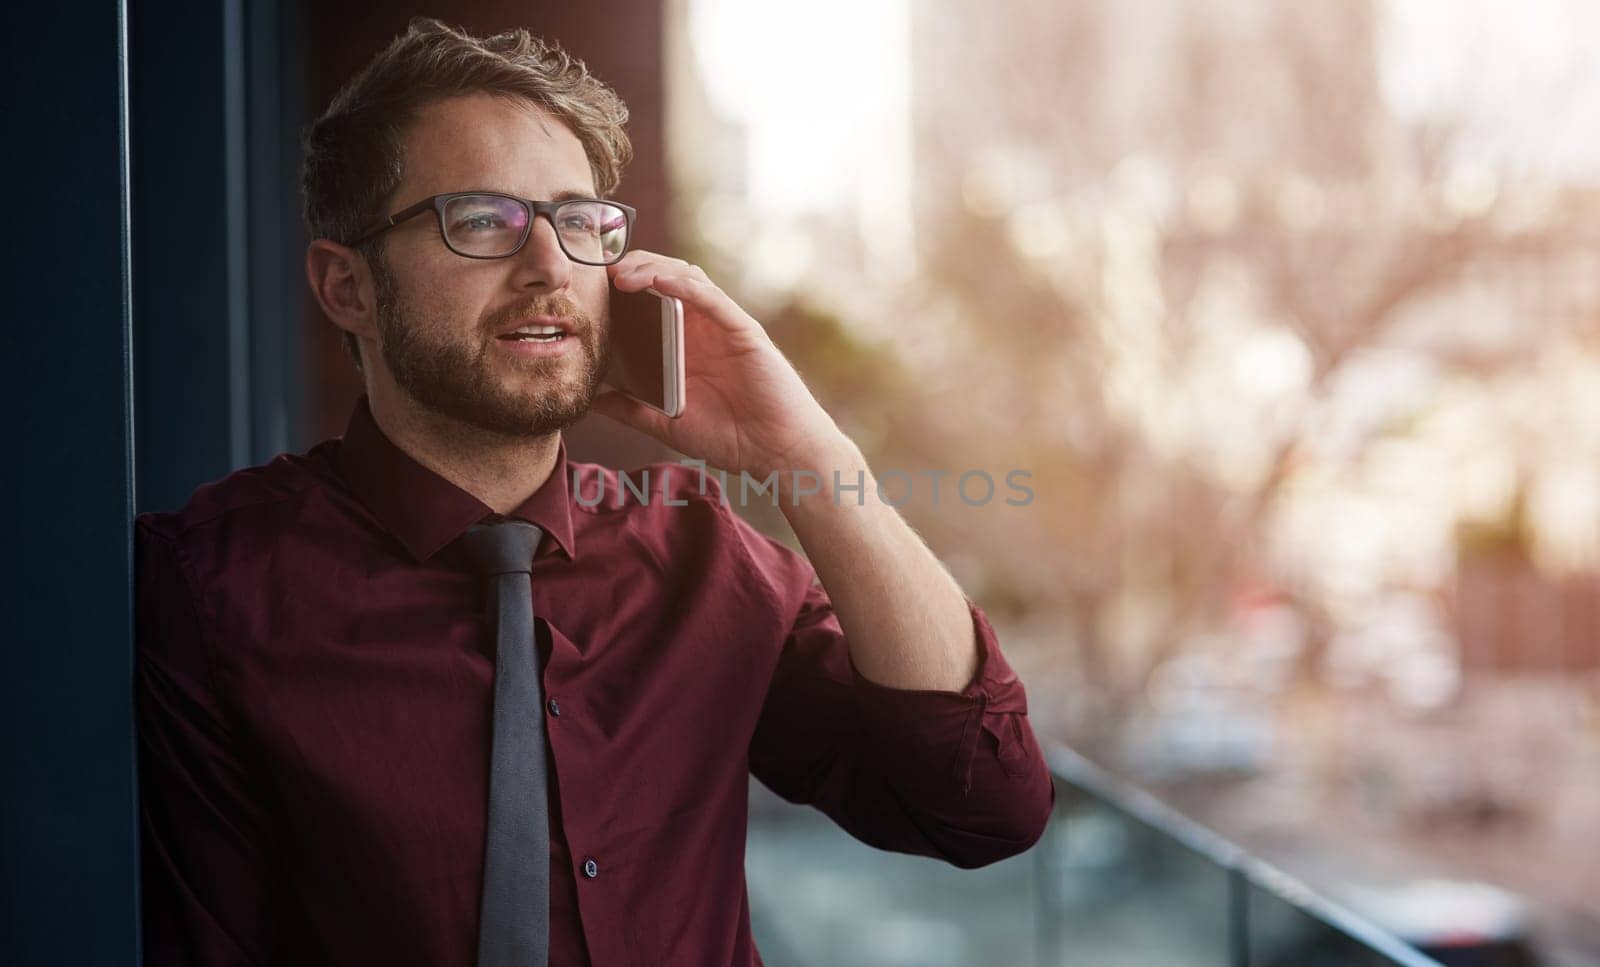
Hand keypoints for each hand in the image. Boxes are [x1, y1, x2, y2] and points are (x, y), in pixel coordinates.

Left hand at [591, 250, 846, 479]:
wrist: (777, 452)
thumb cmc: (731, 439)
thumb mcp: (668, 425)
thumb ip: (632, 410)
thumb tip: (590, 401)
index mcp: (684, 345)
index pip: (649, 301)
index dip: (621, 288)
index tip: (588, 288)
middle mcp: (702, 329)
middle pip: (665, 279)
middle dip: (632, 268)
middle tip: (600, 273)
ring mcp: (723, 326)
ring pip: (686, 279)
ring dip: (653, 269)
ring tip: (622, 274)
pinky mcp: (743, 331)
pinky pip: (712, 299)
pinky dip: (684, 286)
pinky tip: (659, 282)